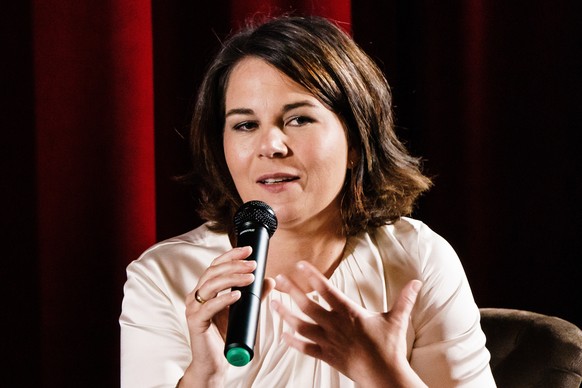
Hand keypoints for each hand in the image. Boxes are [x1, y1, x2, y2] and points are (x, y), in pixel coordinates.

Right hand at [180, 246, 274, 386]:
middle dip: (234, 265)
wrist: (214, 362)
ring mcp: (194, 308)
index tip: (249, 249)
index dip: (231, 255)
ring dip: (232, 278)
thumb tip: (270, 280)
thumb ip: (254, 295)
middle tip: (253, 264)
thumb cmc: (226, 335)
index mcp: (205, 289)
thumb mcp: (243, 311)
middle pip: (213, 271)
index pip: (216, 265)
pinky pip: (209, 306)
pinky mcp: (195, 322)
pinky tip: (237, 295)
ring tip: (250, 278)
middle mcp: (197, 295)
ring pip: (211, 285)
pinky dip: (224, 298)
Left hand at [271, 261, 425, 387]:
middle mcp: (334, 325)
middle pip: (307, 305)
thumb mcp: (396, 320)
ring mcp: (328, 341)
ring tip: (273, 303)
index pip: (326, 289)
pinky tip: (282, 334)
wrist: (384, 375)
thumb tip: (417, 282)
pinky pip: (305, 348)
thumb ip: (404, 299)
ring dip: (285, 314)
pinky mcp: (326, 356)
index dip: (311, 276)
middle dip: (291, 290)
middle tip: (278, 279)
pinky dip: (292, 341)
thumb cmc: (389, 347)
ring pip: (301, 325)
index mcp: (349, 312)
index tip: (299, 265)